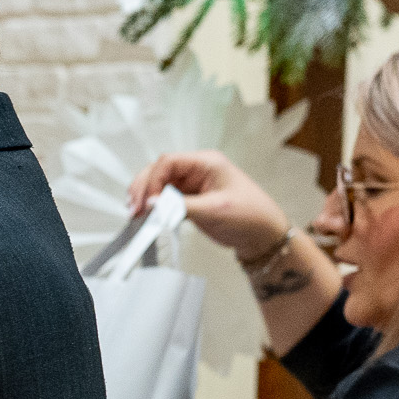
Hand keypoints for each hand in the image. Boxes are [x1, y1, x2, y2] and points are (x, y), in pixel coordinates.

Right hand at [127, 150, 288, 261]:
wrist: (263, 235)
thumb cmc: (251, 215)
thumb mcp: (214, 209)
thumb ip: (180, 206)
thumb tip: (153, 204)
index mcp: (207, 163)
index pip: (169, 162)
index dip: (153, 180)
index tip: (147, 201)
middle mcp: (197, 171)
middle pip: (160, 171)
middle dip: (144, 188)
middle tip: (135, 208)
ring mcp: (192, 186)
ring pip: (159, 185)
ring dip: (146, 198)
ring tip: (137, 214)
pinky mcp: (190, 200)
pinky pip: (165, 200)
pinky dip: (154, 207)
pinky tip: (147, 216)